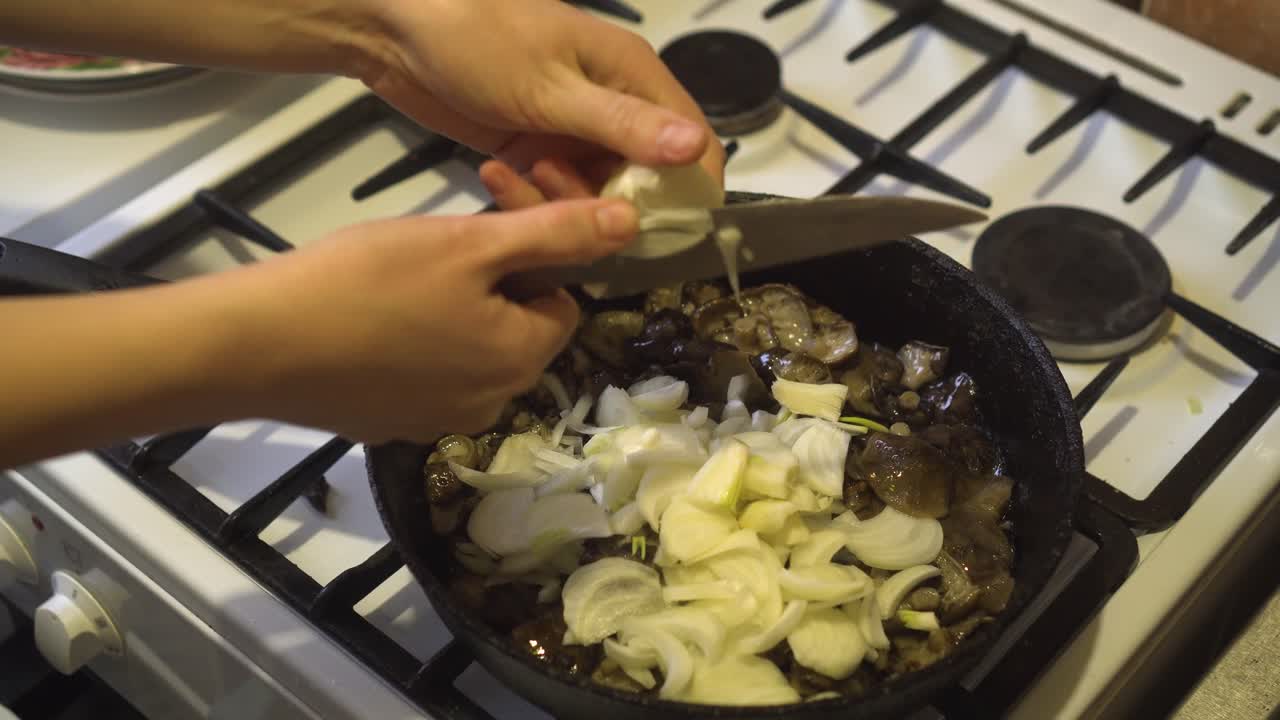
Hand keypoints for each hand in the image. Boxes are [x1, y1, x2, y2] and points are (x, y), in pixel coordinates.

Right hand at [228, 198, 637, 441]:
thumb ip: (557, 232)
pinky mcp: (391, 425)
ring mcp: (439, 420)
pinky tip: (372, 315)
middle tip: (439, 246)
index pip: (562, 302)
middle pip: (518, 328)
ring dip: (454, 309)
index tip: (483, 226)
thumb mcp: (470, 243)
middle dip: (492, 281)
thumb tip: (633, 225)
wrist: (259, 346)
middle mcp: (494, 401)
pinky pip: (426, 374)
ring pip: (471, 349)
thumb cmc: (370, 283)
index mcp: (522, 358)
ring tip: (401, 276)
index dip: (531, 257)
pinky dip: (413, 342)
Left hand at [359, 0, 722, 187]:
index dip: (686, 192)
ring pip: (595, 196)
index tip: (656, 228)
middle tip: (561, 193)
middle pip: (644, 182)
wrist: (395, 30)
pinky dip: (529, 197)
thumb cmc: (476, 38)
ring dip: (562, 202)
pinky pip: (551, 195)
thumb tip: (694, 148)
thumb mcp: (552, 86)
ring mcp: (571, 131)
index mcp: (633, 77)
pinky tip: (496, 174)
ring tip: (523, 172)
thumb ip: (623, 124)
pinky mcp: (534, 151)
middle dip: (610, 204)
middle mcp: (612, 107)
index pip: (693, 146)